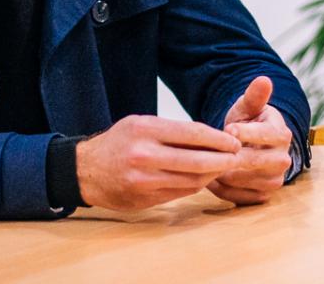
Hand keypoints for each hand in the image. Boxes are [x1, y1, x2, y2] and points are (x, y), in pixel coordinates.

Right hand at [75, 115, 240, 209]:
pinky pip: (180, 192)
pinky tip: (204, 178)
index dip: (219, 139)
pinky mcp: (146, 199)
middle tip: (237, 157)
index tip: (234, 141)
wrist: (85, 171)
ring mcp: (145, 180)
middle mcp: (145, 155)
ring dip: (213, 175)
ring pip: (192, 180)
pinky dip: (197, 185)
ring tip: (224, 168)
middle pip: (197, 160)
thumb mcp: (140, 124)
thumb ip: (171, 131)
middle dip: (223, 159)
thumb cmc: (118, 143)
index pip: (193, 134)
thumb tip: (210, 137)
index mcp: (145, 130)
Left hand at [209, 76, 292, 204]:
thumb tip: (264, 79)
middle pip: (254, 161)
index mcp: (282, 135)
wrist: (252, 146)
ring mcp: (274, 181)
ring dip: (220, 171)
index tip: (228, 129)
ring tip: (204, 160)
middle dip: (229, 155)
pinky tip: (209, 176)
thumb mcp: (248, 106)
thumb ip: (254, 96)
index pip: (267, 135)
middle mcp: (283, 160)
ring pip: (243, 180)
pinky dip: (220, 188)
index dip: (246, 132)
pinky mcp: (262, 196)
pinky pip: (237, 196)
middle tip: (208, 149)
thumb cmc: (249, 122)